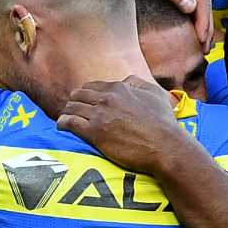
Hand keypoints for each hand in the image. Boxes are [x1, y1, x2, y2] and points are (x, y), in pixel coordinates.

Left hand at [56, 75, 187, 171]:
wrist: (165, 146)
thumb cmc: (164, 122)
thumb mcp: (155, 94)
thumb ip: (138, 83)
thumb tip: (125, 81)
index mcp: (119, 88)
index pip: (92, 86)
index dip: (85, 94)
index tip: (83, 102)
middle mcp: (106, 99)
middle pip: (78, 95)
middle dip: (74, 102)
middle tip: (72, 111)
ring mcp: (99, 115)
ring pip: (71, 108)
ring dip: (66, 113)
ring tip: (65, 119)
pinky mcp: (95, 133)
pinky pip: (69, 123)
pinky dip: (63, 123)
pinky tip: (62, 127)